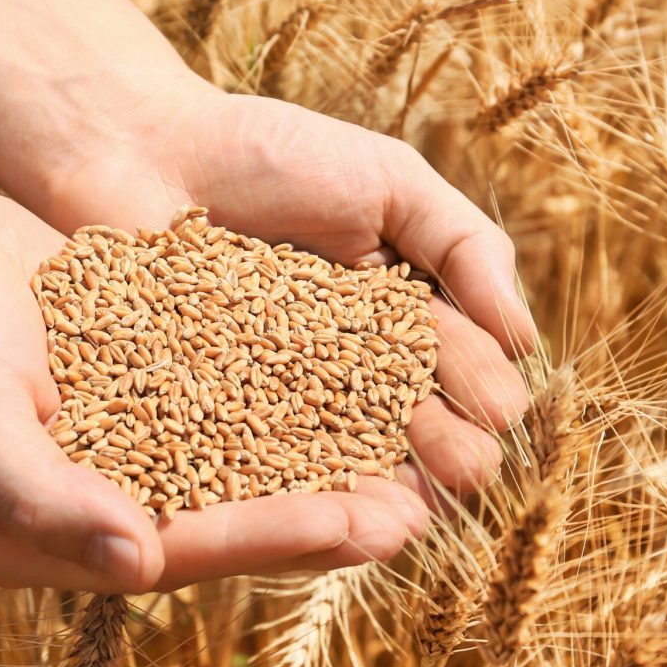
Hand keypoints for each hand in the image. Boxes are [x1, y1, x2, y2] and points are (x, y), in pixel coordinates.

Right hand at [0, 189, 429, 593]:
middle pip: (226, 520)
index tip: (352, 524)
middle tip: (412, 517)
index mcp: (47, 539)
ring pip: (245, 467)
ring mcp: (128, 446)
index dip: (266, 537)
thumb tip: (136, 564)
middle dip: (319, 519)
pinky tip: (362, 386)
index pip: (175, 550)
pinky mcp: (151, 388)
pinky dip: (296, 400)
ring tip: (412, 468)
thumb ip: (43, 492)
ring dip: (325, 467)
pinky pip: (235, 402)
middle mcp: (98, 503)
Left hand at [24, 86, 534, 507]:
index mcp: (401, 317)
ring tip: (412, 517)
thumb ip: (464, 244)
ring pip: (352, 462)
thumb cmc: (270, 154)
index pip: (462, 369)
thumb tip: (526, 340)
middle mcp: (350, 369)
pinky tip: (332, 517)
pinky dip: (306, 495)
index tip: (493, 407)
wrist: (140, 149)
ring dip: (391, 494)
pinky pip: (268, 468)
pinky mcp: (216, 421)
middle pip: (417, 428)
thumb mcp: (389, 180)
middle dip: (450, 452)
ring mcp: (284, 400)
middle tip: (465, 468)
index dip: (482, 392)